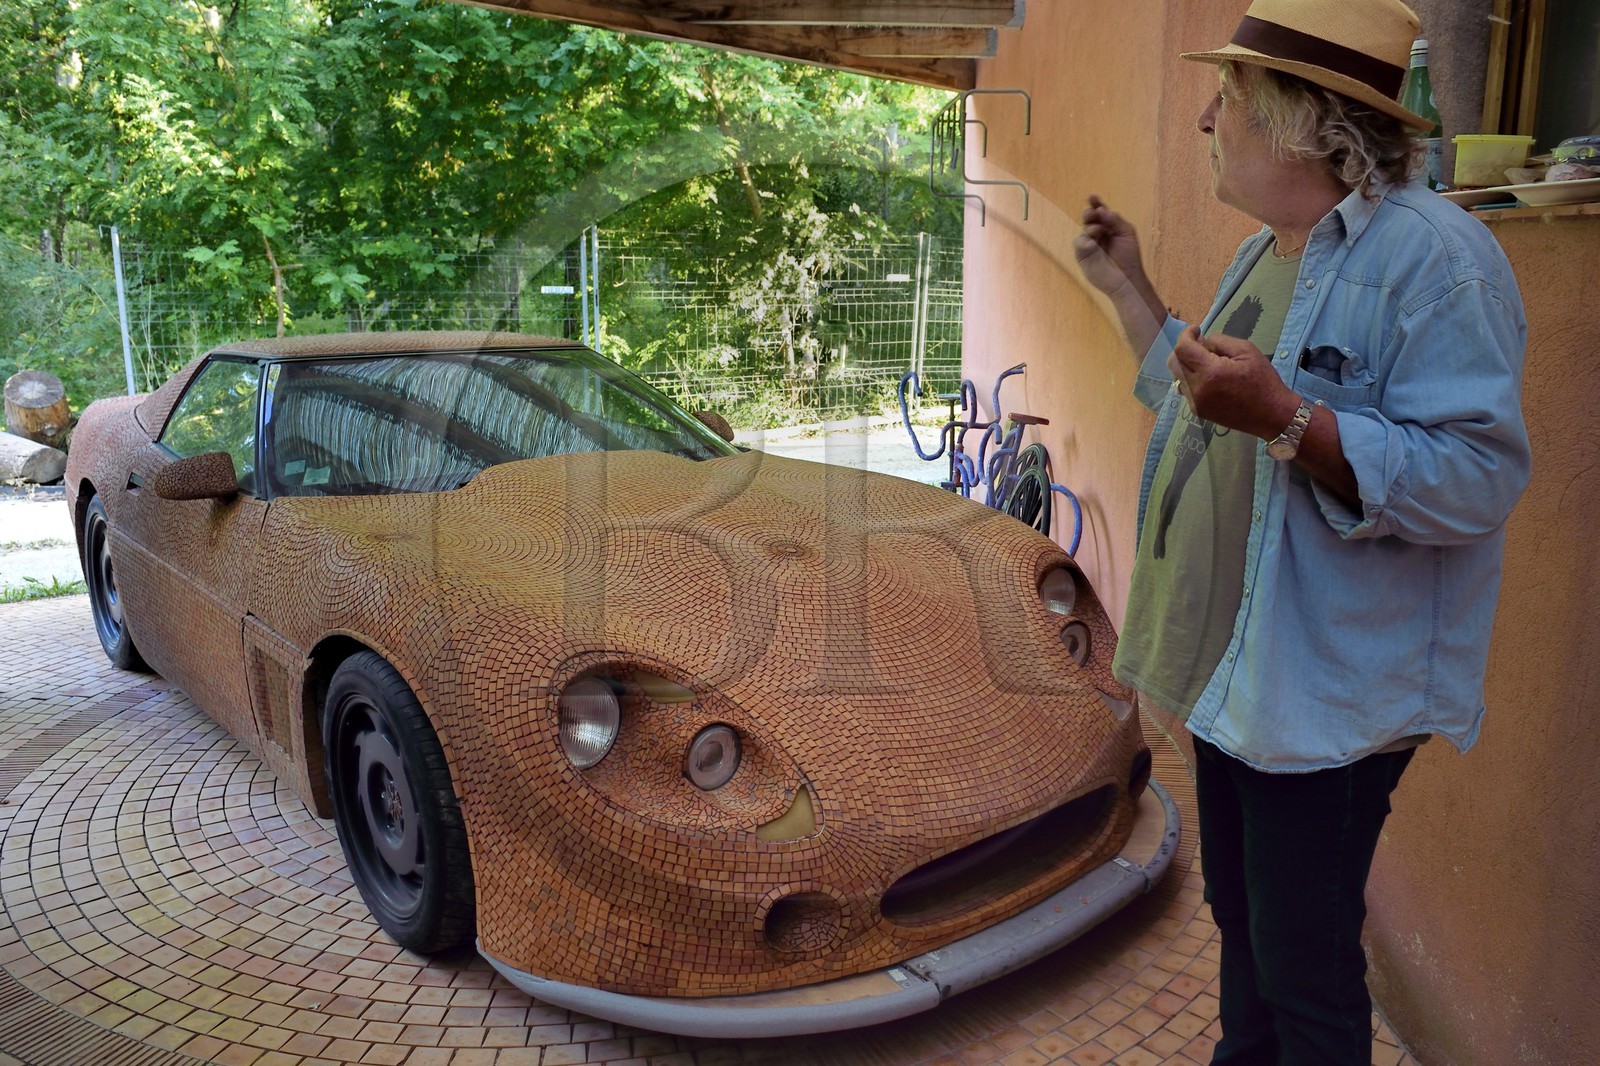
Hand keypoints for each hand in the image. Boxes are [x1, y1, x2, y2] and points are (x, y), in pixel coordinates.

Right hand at [1073, 195, 1147, 298]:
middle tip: (1091, 212)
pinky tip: (1091, 243)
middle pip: (1089, 218)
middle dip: (1089, 213)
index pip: (1101, 212)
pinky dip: (1083, 241)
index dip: (1096, 204)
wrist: (1125, 279)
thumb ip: (1115, 220)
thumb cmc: (1129, 256)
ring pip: (1083, 230)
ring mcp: (1089, 244)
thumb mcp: (1126, 233)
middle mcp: (1098, 233)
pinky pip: (1079, 244)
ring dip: (1089, 227)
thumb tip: (1103, 210)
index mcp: (1109, 226)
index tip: (1092, 197)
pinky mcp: (1082, 255)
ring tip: (1097, 230)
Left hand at [1169, 326, 1300, 438]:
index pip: (1182, 349)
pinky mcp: (1198, 411)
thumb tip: (1202, 342)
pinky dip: (1191, 377)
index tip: (1196, 330)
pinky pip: (1185, 389)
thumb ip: (1220, 341)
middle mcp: (1197, 389)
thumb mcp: (1246, 350)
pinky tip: (1208, 376)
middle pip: (1174, 362)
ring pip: (1177, 376)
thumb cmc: (1263, 380)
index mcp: (1210, 372)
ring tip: (1206, 360)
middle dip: (1184, 348)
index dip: (1186, 335)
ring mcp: (1195, 402)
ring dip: (1186, 364)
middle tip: (1201, 344)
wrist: (1271, 414)